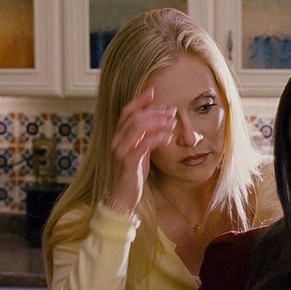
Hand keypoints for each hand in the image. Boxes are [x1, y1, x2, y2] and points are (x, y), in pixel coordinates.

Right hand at [106, 88, 175, 211]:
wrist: (123, 197)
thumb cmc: (133, 175)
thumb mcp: (140, 153)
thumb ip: (145, 138)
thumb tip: (159, 124)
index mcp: (119, 136)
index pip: (127, 112)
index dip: (139, 100)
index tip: (153, 91)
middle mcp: (117, 141)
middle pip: (135, 117)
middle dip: (154, 112)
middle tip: (172, 112)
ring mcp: (121, 151)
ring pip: (137, 127)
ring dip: (157, 122)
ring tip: (173, 124)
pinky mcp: (128, 163)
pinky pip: (142, 145)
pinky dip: (156, 138)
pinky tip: (168, 138)